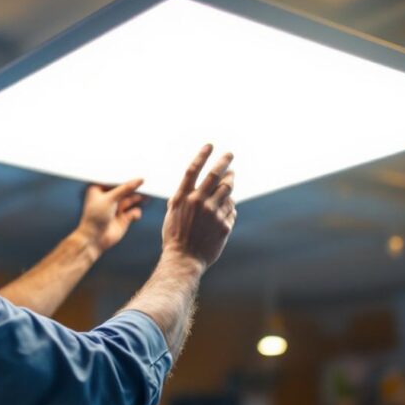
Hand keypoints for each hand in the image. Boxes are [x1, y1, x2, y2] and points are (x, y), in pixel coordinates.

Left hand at [75, 178, 146, 254]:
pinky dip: (136, 212)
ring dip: (138, 198)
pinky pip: (134, 212)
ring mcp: (116, 208)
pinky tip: (135, 215)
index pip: (114, 179)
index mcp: (99, 190)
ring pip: (131, 199)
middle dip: (134, 187)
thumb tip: (140, 180)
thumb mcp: (111, 198)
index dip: (125, 176)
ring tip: (148, 194)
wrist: (94, 239)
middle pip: (124, 189)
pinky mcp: (123, 218)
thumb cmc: (95, 217)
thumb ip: (126, 188)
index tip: (138, 170)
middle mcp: (108, 198)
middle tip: (147, 181)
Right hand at [161, 144, 236, 269]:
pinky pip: (231, 209)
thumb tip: (200, 182)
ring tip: (230, 178)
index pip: (193, 170)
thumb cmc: (175, 235)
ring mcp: (213, 214)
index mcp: (183, 198)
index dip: (202, 155)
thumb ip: (185, 195)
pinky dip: (229, 207)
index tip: (210, 145)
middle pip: (216, 176)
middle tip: (230, 155)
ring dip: (230, 182)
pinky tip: (223, 210)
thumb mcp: (173, 211)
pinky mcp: (224, 225)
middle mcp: (198, 202)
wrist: (184, 259)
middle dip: (225, 162)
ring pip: (227, 191)